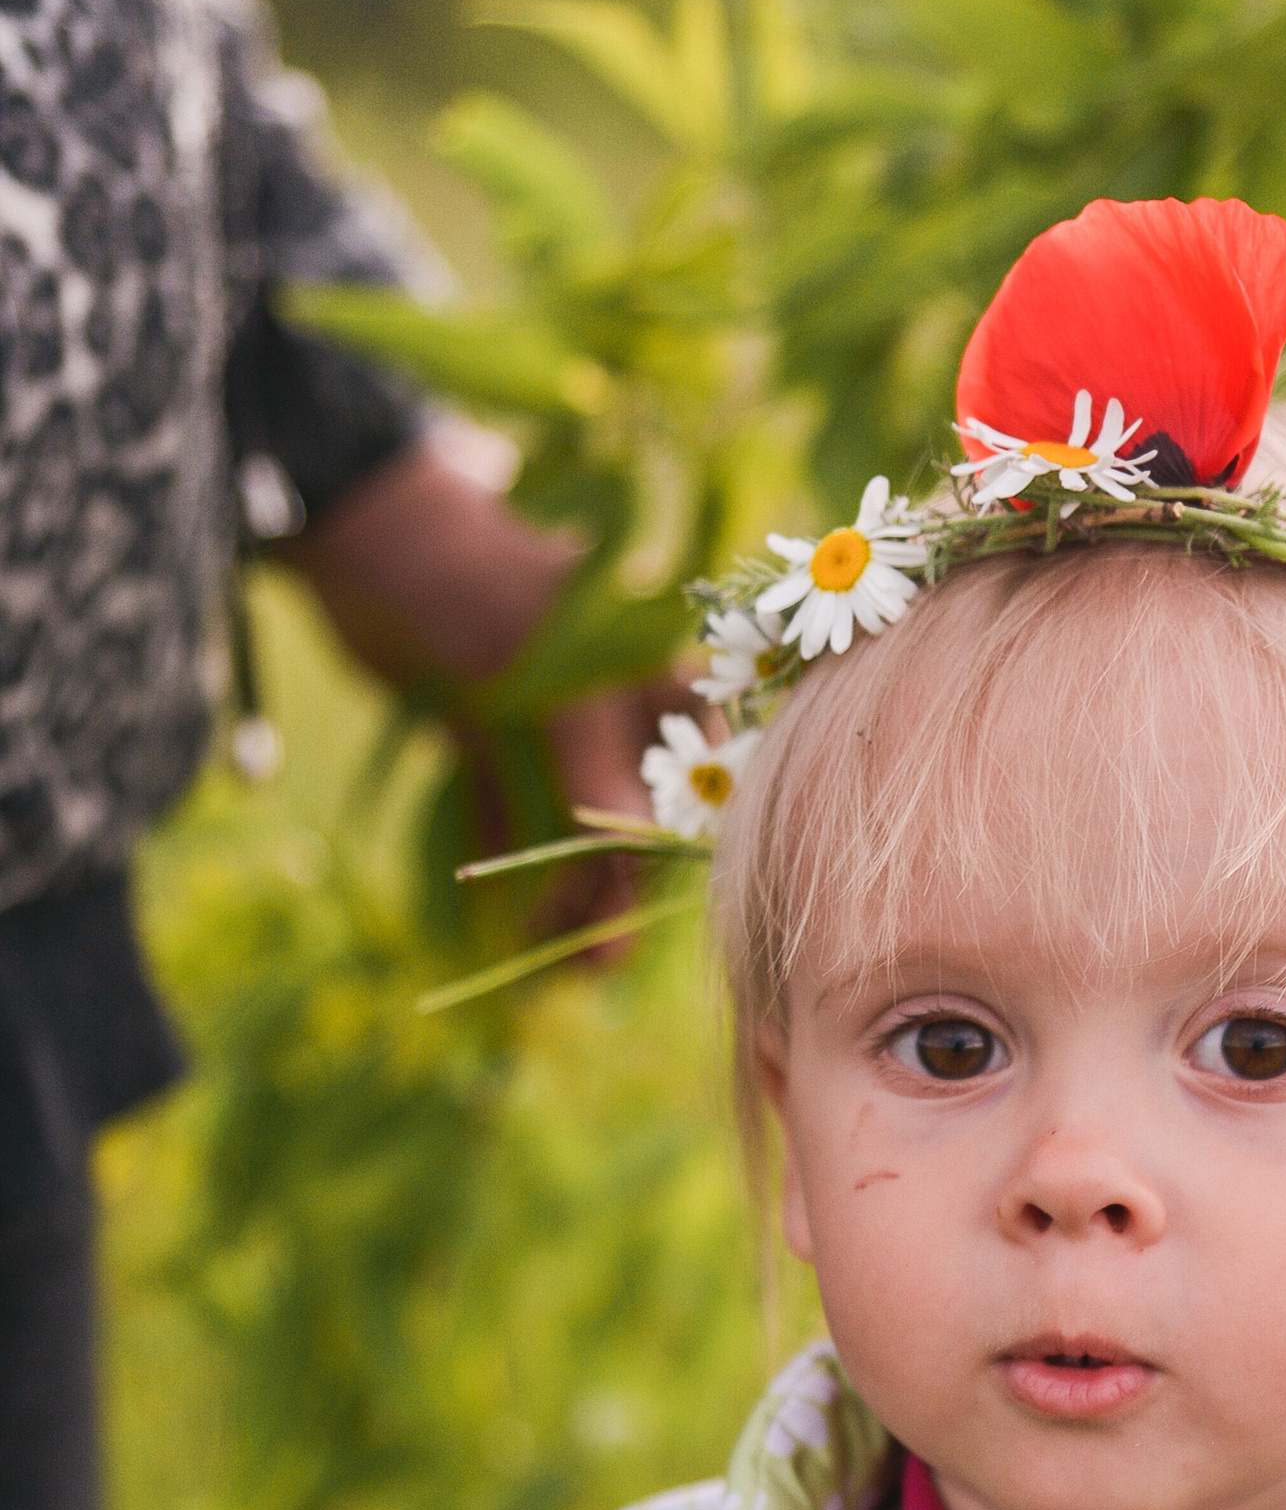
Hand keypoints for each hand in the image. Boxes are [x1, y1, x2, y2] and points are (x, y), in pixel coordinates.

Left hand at [286, 436, 678, 938]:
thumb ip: (598, 769)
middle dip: (614, 896)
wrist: (366, 537)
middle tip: (592, 971)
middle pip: (632, 820)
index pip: (696, 787)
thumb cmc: (483, 589)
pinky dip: (507, 864)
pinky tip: (505, 920)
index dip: (683, 864)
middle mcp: (613, 707)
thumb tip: (642, 857)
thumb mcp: (552, 682)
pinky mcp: (486, 735)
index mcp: (657, 679)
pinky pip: (507, 815)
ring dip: (563, 894)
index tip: (658, 931)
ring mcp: (547, 723)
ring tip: (546, 960)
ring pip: (570, 828)